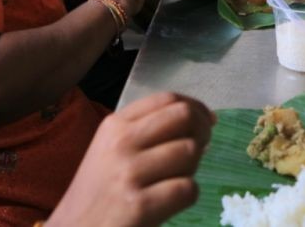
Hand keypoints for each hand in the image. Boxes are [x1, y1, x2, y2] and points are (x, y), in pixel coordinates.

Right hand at [46, 92, 215, 226]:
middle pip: (184, 117)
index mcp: (115, 125)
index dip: (196, 107)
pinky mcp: (139, 205)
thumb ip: (146, 132)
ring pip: (189, 152)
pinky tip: (171, 201)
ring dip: (192, 168)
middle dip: (202, 131)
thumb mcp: (110, 150)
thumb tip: (200, 120)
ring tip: (175, 178)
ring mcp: (130, 173)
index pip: (167, 99)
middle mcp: (121, 143)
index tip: (207, 120)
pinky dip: (187, 195)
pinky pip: (187, 188)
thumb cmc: (97, 192)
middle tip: (203, 147)